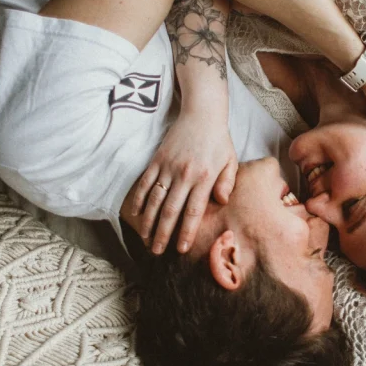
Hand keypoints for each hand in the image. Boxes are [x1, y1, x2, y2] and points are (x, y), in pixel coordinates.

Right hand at [130, 110, 236, 254]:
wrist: (202, 114)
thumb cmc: (219, 141)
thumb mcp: (231, 161)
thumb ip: (227, 183)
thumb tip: (222, 202)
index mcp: (204, 178)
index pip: (193, 211)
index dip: (186, 232)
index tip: (181, 249)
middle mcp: (184, 175)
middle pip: (170, 211)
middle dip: (163, 234)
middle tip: (157, 251)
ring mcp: (168, 167)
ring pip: (154, 200)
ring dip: (148, 222)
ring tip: (145, 239)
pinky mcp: (157, 160)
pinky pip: (144, 183)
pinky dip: (138, 200)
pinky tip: (135, 215)